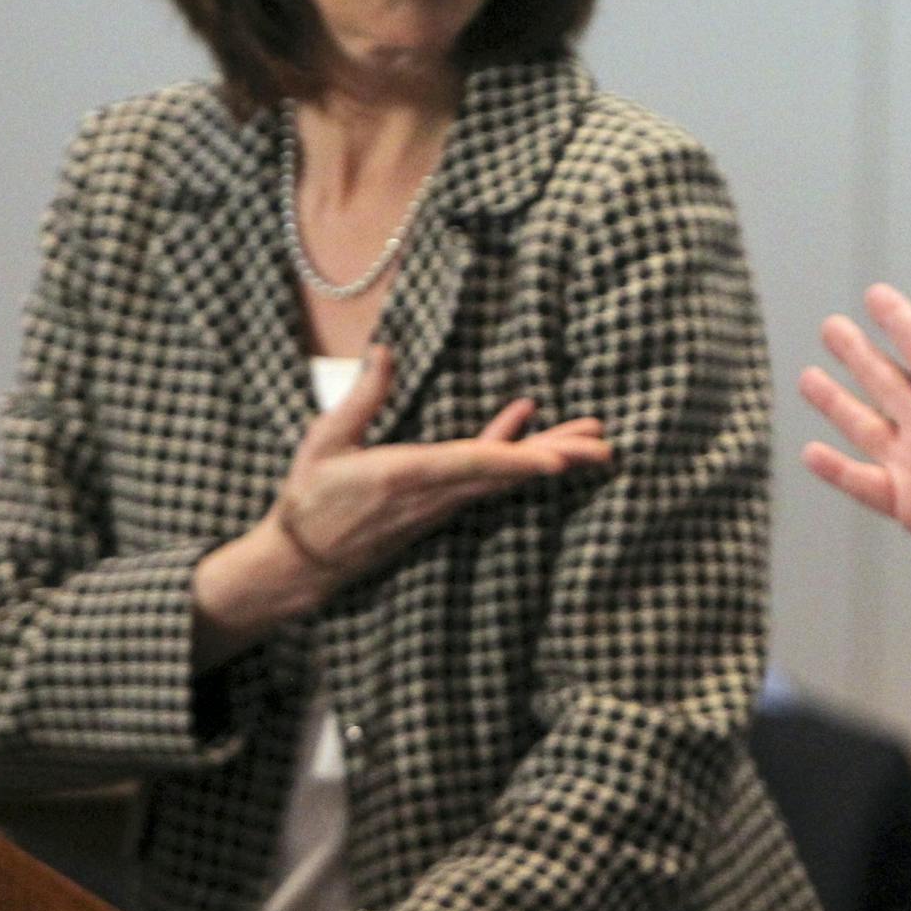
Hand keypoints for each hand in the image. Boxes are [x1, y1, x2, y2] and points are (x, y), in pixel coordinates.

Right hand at [269, 345, 611, 590]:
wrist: (303, 561)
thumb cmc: (309, 496)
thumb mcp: (325, 443)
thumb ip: (361, 398)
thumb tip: (385, 350)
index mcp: (403, 475)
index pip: (470, 466)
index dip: (516, 460)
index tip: (559, 461)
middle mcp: (433, 494)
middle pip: (506, 474)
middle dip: (558, 458)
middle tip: (606, 446)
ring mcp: (442, 504)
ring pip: (505, 479)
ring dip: (550, 455)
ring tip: (593, 439)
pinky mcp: (442, 507)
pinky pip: (487, 479)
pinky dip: (512, 453)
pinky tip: (529, 424)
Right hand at [799, 284, 910, 596]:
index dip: (900, 322)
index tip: (877, 296)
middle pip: (886, 379)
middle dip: (858, 353)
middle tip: (832, 327)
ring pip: (866, 425)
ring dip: (837, 402)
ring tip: (810, 377)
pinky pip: (864, 483)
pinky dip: (836, 470)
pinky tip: (812, 452)